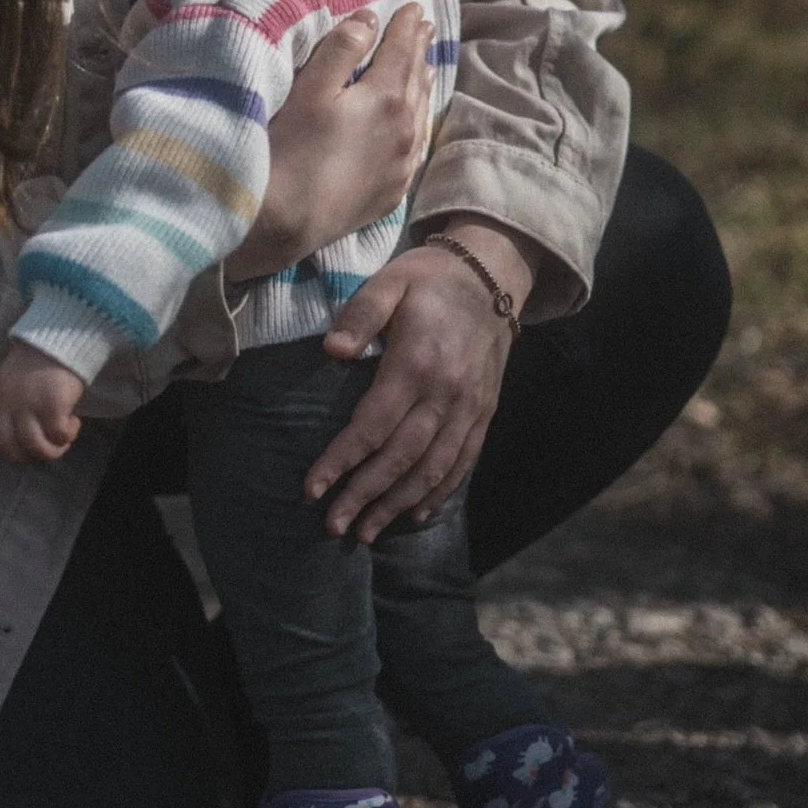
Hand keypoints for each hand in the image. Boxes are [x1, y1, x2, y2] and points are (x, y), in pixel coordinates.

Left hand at [0, 342, 85, 463]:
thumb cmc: (40, 359)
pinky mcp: (51, 405)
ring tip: (62, 443)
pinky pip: (57, 435)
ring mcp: (28, 404)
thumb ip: (9, 403)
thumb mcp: (12, 379)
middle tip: (44, 451)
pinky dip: (67, 436)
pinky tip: (74, 423)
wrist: (61, 336)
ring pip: (33, 446)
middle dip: (25, 458)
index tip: (16, 451)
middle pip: (5, 445)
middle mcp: (7, 402)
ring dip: (50, 453)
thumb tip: (21, 435)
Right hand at [225, 4, 432, 284]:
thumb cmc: (290, 149)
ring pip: (421, 113)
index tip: (413, 7)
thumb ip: (341, 49)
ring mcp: (402, 164)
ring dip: (423, 85)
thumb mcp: (309, 88)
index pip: (402, 50)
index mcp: (386, 97)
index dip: (406, 26)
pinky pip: (416, 147)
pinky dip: (420, 124)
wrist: (286, 221)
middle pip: (416, 79)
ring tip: (426, 66)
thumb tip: (369, 19)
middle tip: (424, 27)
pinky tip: (417, 122)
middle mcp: (405, 130)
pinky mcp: (392, 191)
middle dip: (419, 50)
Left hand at [304, 218, 538, 542]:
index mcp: (417, 364)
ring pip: (433, 469)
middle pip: (401, 458)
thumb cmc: (429, 280)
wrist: (494, 274)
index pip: (373, 426)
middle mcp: (447, 393)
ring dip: (398, 504)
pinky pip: (463, 462)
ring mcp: (471, 407)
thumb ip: (360, 315)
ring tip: (366, 532)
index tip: (312, 489)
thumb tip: (332, 351)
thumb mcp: (389, 282)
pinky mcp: (485, 412)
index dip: (341, 461)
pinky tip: (415, 514)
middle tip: (333, 526)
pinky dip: (439, 493)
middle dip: (365, 496)